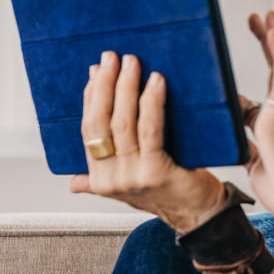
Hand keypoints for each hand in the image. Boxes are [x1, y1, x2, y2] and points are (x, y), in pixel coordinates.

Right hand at [70, 52, 225, 232]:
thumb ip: (98, 182)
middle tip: (113, 57)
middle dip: (106, 85)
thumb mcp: (128, 189)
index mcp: (99, 179)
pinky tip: (157, 82)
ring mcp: (133, 176)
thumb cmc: (168, 194)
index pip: (88, 130)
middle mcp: (110, 179)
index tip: (95, 71)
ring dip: (128, 88)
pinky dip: (152, 103)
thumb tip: (73, 181)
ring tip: (133, 63)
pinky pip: (151, 130)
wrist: (200, 216)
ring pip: (124, 123)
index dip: (91, 98)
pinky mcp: (157, 172)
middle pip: (102, 123)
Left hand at [242, 11, 273, 228]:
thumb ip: (239, 142)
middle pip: (273, 70)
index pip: (261, 89)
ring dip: (273, 40)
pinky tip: (273, 32)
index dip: (251, 72)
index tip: (243, 53)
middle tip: (257, 18)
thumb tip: (223, 127)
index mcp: (268, 127)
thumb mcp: (250, 161)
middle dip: (266, 43)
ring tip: (264, 15)